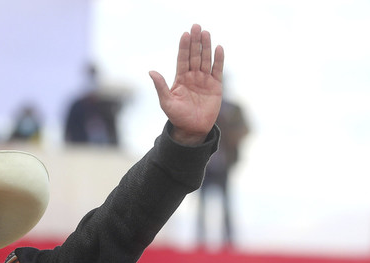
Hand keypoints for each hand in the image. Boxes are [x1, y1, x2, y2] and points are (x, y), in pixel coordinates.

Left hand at [148, 25, 223, 144]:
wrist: (192, 130)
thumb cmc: (177, 117)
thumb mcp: (166, 102)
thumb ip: (160, 86)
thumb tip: (151, 72)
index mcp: (180, 78)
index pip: (182, 59)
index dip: (184, 47)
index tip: (185, 34)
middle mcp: (192, 76)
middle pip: (194, 55)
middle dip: (195, 42)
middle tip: (196, 26)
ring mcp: (204, 80)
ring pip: (205, 60)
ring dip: (206, 47)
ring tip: (206, 33)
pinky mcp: (215, 86)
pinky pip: (217, 70)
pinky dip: (218, 60)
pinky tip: (218, 48)